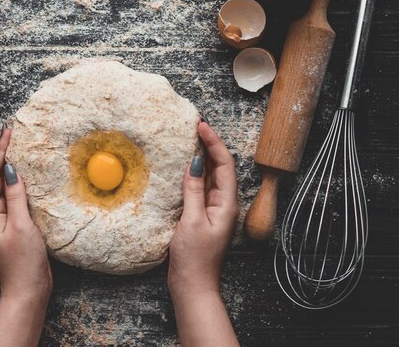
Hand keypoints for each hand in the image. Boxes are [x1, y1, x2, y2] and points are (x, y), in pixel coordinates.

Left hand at [0, 127, 51, 303]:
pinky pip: (11, 194)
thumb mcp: (22, 226)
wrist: (27, 289)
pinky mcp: (13, 223)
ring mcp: (1, 218)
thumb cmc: (23, 262)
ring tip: (9, 143)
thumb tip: (12, 171)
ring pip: (0, 183)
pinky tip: (19, 172)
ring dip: (4, 163)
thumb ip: (16, 197)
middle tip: (4, 130)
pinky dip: (14, 179)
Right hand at [168, 121, 238, 297]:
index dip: (214, 143)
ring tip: (190, 138)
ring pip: (210, 175)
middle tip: (194, 126)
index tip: (201, 126)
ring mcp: (213, 208)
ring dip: (202, 156)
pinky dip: (194, 173)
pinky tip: (184, 166)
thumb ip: (193, 190)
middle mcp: (223, 203)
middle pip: (219, 166)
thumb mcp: (192, 220)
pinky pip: (200, 187)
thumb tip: (194, 163)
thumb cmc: (194, 257)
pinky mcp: (202, 214)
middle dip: (209, 144)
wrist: (193, 284)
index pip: (224, 164)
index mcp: (227, 203)